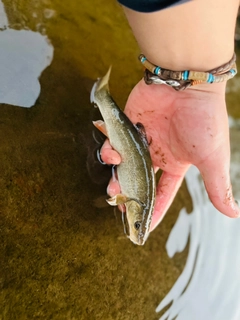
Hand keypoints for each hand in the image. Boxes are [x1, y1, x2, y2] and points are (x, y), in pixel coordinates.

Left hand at [100, 79, 239, 231]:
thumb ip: (218, 187)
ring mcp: (143, 138)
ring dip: (116, 175)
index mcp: (176, 164)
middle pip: (138, 180)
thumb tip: (234, 214)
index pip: (163, 193)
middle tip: (119, 204)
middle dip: (129, 194)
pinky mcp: (129, 122)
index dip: (154, 210)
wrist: (188, 83)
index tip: (143, 228)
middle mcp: (158, 153)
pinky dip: (110, 150)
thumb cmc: (204, 121)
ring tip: (113, 186)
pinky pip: (115, 140)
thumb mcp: (213, 159)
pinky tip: (112, 155)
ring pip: (124, 163)